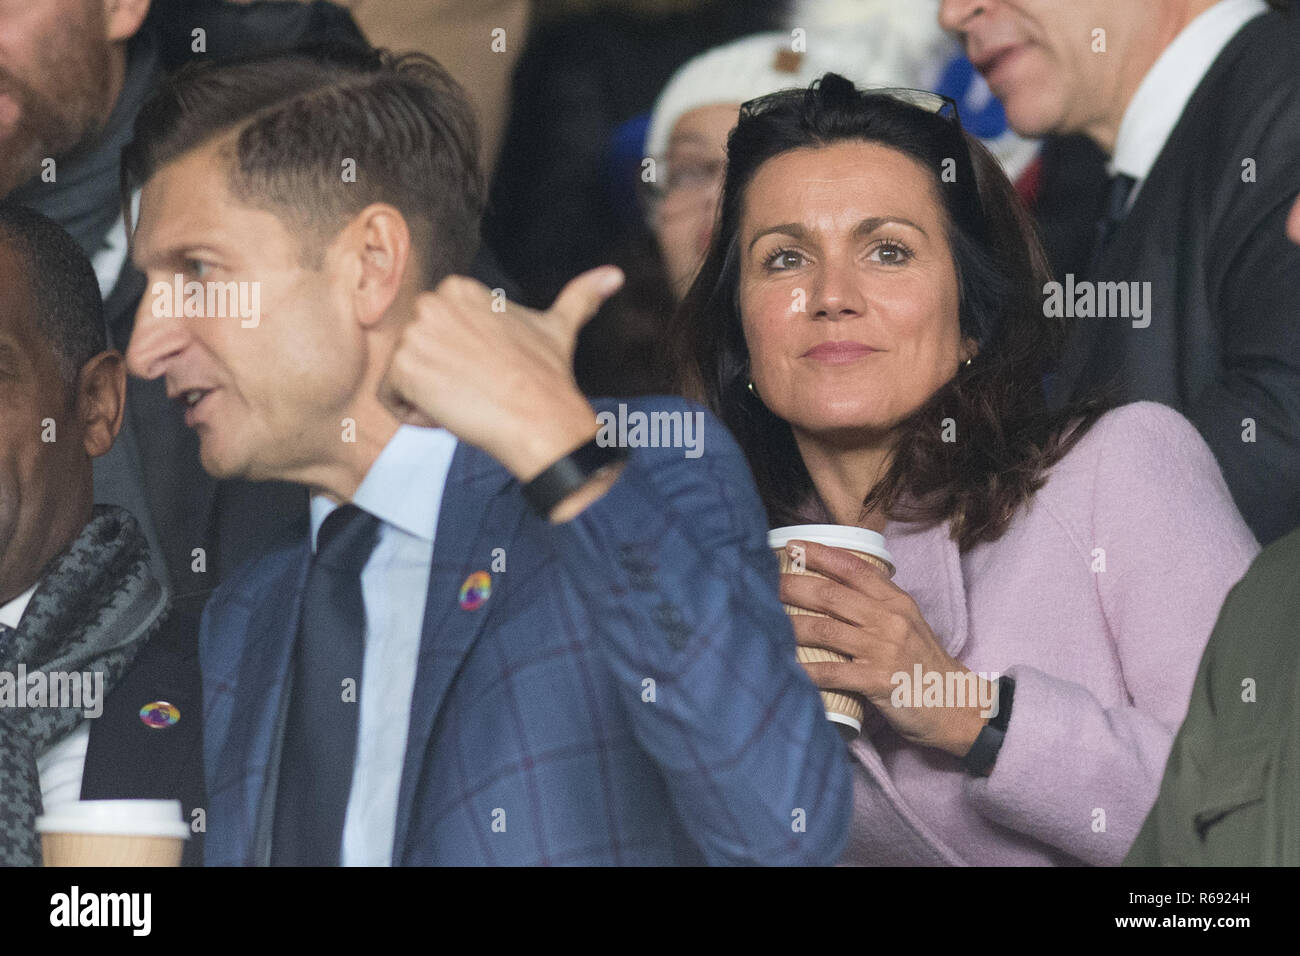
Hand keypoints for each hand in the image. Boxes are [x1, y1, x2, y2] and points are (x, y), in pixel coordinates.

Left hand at [379, 267, 623, 480]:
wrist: (540, 417)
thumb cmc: (547, 377)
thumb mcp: (559, 326)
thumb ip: (581, 296)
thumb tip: (615, 274)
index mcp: (457, 289)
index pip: (434, 337)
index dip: (461, 362)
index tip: (491, 373)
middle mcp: (430, 302)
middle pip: (416, 355)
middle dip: (443, 379)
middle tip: (481, 388)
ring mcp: (414, 334)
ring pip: (403, 380)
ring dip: (432, 400)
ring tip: (470, 400)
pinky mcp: (403, 368)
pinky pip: (392, 402)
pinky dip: (418, 418)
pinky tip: (453, 412)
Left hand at [780, 540, 990, 756]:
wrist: (956, 705)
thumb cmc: (924, 663)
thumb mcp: (907, 623)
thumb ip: (876, 603)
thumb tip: (835, 584)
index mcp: (895, 601)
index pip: (854, 568)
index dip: (819, 554)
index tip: (791, 546)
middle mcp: (889, 619)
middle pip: (831, 595)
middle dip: (793, 586)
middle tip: (765, 582)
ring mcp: (884, 649)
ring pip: (826, 630)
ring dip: (791, 625)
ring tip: (764, 621)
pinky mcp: (879, 681)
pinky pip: (833, 672)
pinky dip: (807, 670)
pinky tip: (786, 668)